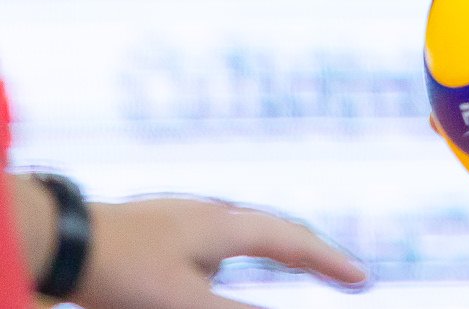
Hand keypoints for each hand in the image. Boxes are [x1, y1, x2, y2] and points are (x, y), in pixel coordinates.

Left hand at [71, 197, 367, 308]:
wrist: (60, 240)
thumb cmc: (122, 271)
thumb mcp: (184, 302)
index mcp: (226, 226)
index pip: (292, 242)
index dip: (330, 263)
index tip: (363, 280)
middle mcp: (211, 214)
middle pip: (275, 229)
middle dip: (311, 252)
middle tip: (340, 271)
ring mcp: (183, 216)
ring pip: (244, 230)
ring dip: (275, 247)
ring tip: (293, 262)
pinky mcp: (159, 226)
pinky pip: (216, 236)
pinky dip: (239, 250)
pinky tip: (219, 265)